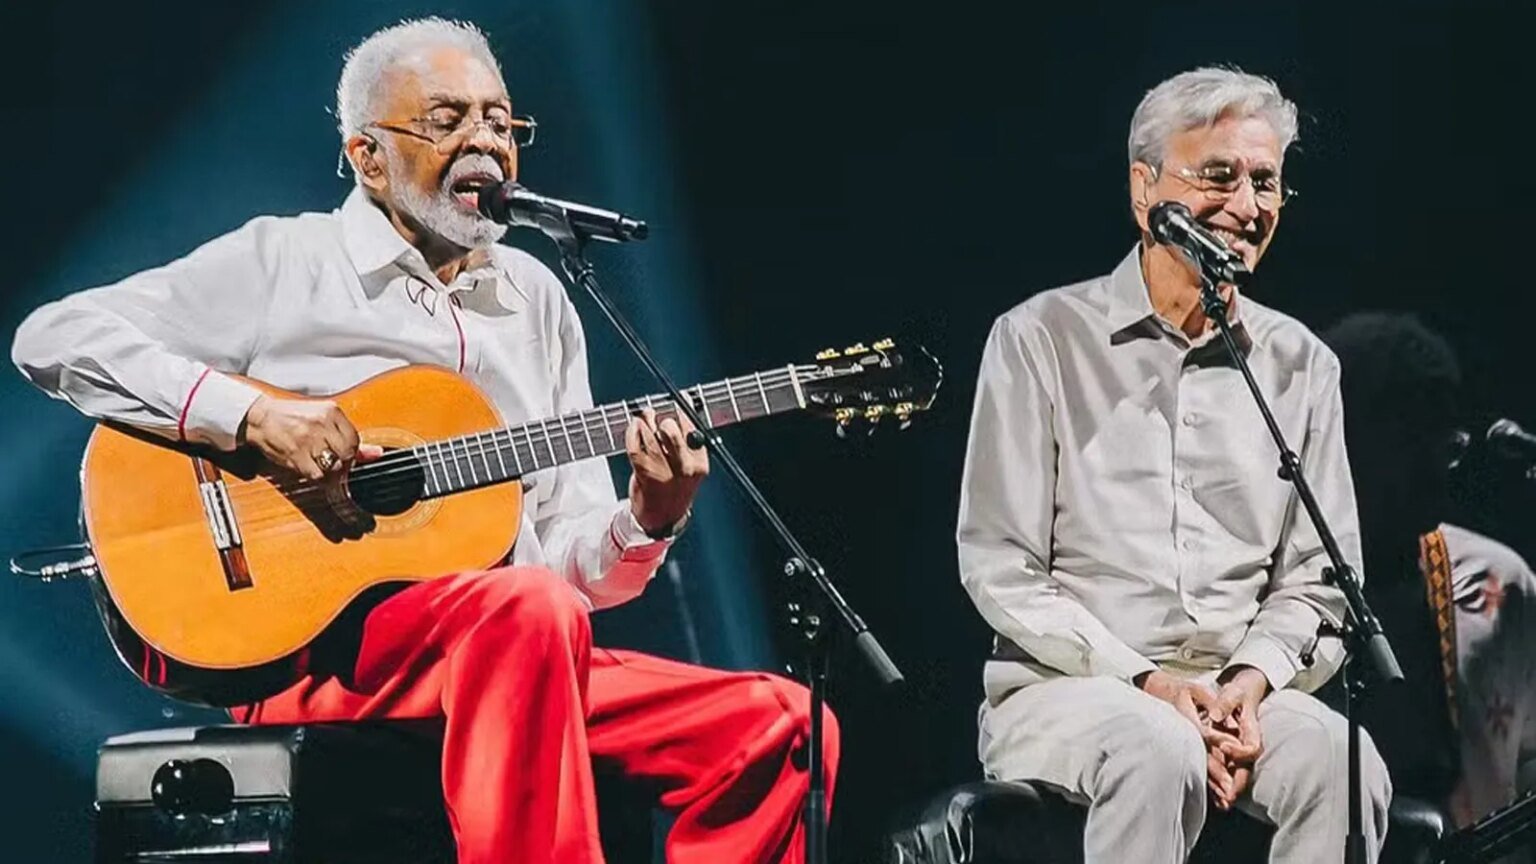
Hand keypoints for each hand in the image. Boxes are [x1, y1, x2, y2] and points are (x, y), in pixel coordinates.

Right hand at [240, 396, 382, 479]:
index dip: (350, 451)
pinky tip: (308, 466)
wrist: (261, 417)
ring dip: (328, 470)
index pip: (355, 440)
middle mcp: (320, 423)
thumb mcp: (324, 420)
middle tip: (328, 457)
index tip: (340, 451)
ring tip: (317, 460)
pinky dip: (315, 475)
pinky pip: (316, 475)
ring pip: (333, 467)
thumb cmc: (294, 417)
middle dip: (341, 461)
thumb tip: (377, 453)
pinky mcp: (295, 454)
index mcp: (331, 411)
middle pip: (347, 454)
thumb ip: (350, 437)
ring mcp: (307, 439)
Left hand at [626, 408, 707, 535]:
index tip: (682, 399)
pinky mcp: (643, 472)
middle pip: (670, 431)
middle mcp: (683, 467)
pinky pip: (634, 445)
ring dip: (644, 421)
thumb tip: (683, 409)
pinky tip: (634, 427)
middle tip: (658, 416)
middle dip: (662, 419)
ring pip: (650, 435)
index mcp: (699, 464)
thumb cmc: (676, 487)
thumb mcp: (691, 468)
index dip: (685, 409)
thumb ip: (688, 444)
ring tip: (643, 417)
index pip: (692, 428)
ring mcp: (662, 471)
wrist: (663, 516)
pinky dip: (632, 432)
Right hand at [1137, 670, 1243, 806]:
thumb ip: (1212, 701)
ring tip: (1226, 798)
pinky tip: (1216, 797)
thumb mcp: (1197, 690)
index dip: (1219, 740)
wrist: (1156, 694)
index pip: (1204, 732)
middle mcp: (1182, 734)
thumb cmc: (1181, 691)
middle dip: (1216, 772)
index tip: (1234, 749)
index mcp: (1186, 717)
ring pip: (1198, 765)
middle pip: (1201, 755)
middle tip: (1230, 788)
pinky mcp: (1182, 751)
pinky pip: (1195, 767)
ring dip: (1212, 783)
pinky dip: (1206, 783)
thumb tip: (1223, 718)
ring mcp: (1180, 745)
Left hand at [1205, 666, 1268, 808]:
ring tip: (1221, 803)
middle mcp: (1248, 744)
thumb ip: (1226, 702)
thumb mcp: (1233, 692)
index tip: (1224, 747)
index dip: (1240, 750)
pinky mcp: (1232, 755)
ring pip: (1237, 773)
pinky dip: (1222, 783)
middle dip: (1237, 782)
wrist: (1244, 692)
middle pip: (1246, 768)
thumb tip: (1216, 714)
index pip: (1252, 747)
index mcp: (1252, 730)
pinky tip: (1215, 797)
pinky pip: (1229, 771)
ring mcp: (1240, 751)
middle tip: (1227, 796)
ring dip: (1229, 788)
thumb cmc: (1239, 691)